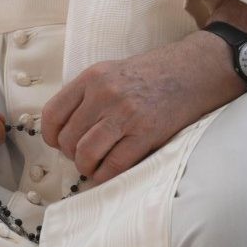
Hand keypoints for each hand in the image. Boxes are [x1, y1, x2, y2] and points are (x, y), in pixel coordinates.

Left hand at [42, 32, 244, 182]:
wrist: (195, 70)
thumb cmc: (149, 75)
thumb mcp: (110, 72)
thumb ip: (85, 96)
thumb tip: (61, 131)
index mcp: (91, 78)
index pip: (52, 115)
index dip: (51, 136)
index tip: (59, 143)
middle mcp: (104, 94)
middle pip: (68, 139)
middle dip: (71, 155)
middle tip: (83, 156)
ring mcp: (125, 114)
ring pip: (86, 155)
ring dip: (86, 168)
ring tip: (94, 167)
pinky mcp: (146, 133)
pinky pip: (114, 166)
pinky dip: (105, 176)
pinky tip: (108, 174)